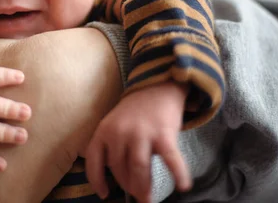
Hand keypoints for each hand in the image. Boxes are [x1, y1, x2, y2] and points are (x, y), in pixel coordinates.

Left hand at [85, 81, 191, 202]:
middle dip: (128, 186)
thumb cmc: (135, 111)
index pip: (94, 160)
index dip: (97, 180)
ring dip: (143, 187)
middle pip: (119, 169)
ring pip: (138, 169)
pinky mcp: (164, 133)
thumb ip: (111, 145)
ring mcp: (141, 133)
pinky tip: (183, 186)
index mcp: (104, 130)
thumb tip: (118, 178)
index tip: (104, 194)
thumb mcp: (113, 123)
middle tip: (136, 194)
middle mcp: (120, 132)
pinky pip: (171, 159)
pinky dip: (178, 174)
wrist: (157, 86)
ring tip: (148, 198)